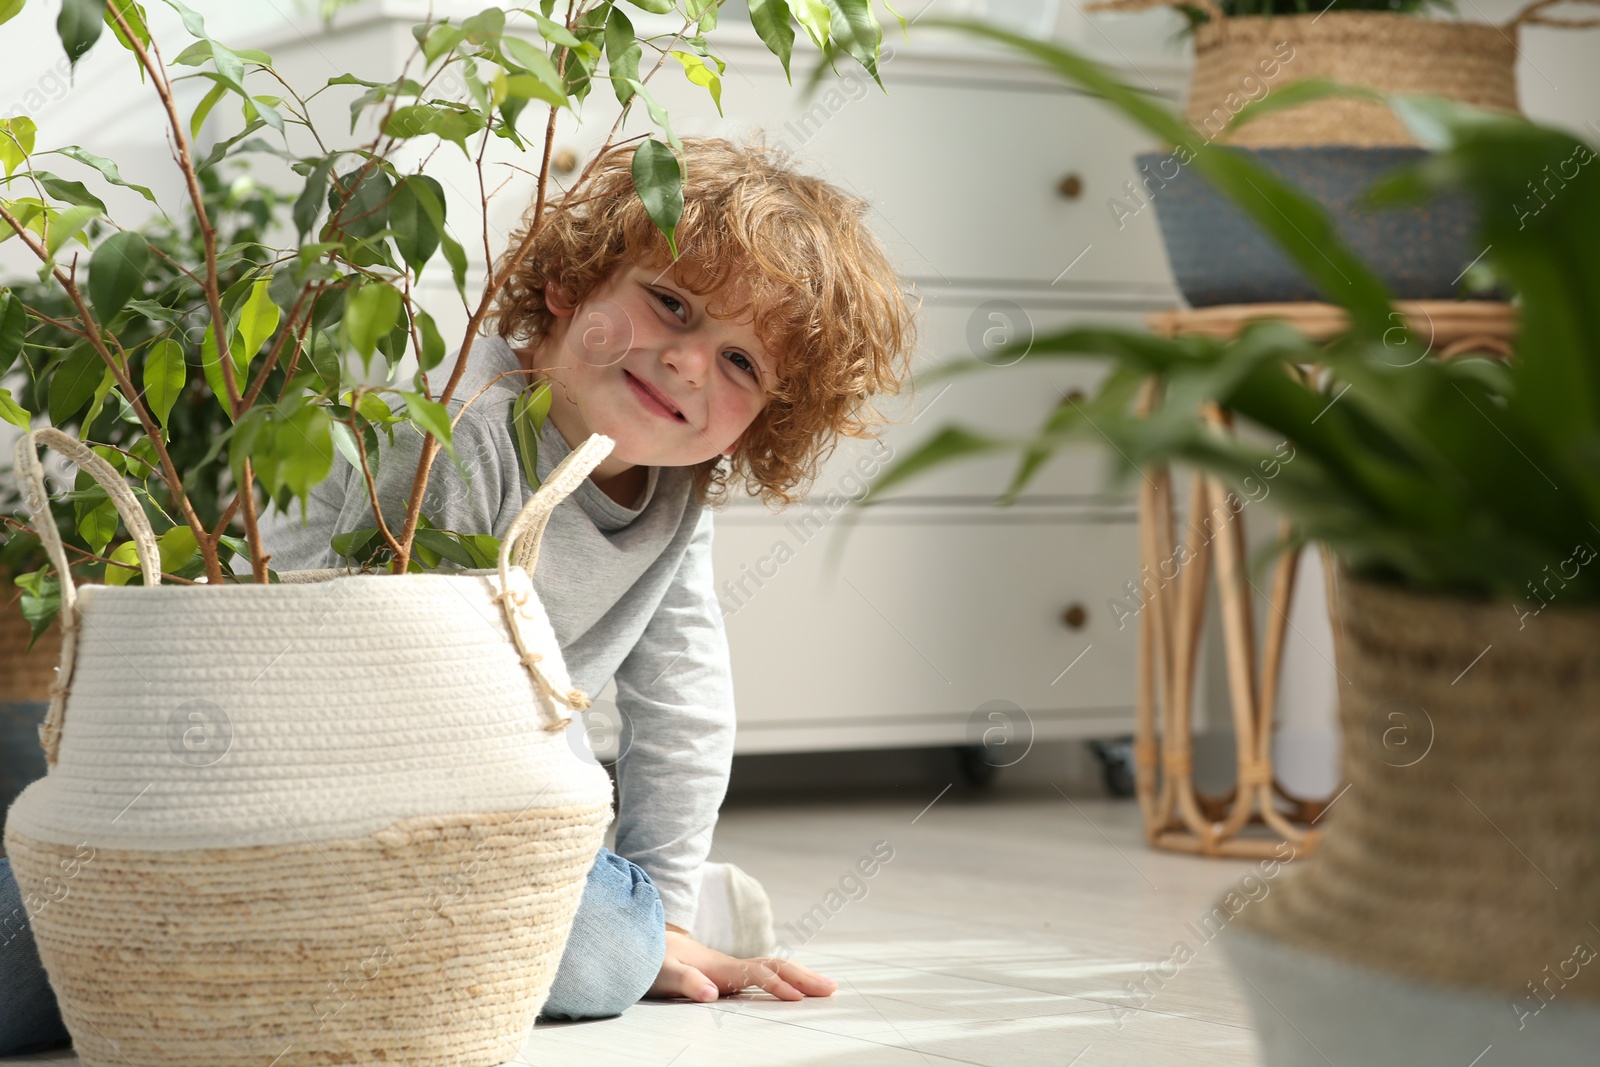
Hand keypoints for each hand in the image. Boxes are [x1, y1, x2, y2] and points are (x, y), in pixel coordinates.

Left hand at [645, 926, 837, 1004]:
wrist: (643, 940)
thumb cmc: (651, 958)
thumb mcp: (663, 972)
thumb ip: (685, 981)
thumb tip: (710, 994)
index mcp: (721, 967)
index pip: (759, 975)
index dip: (779, 986)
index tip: (799, 1000)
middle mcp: (731, 966)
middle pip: (777, 967)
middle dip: (805, 977)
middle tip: (833, 989)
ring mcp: (731, 969)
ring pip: (774, 968)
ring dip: (801, 976)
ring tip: (825, 987)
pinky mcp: (727, 974)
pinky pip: (765, 974)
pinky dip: (786, 978)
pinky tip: (794, 987)